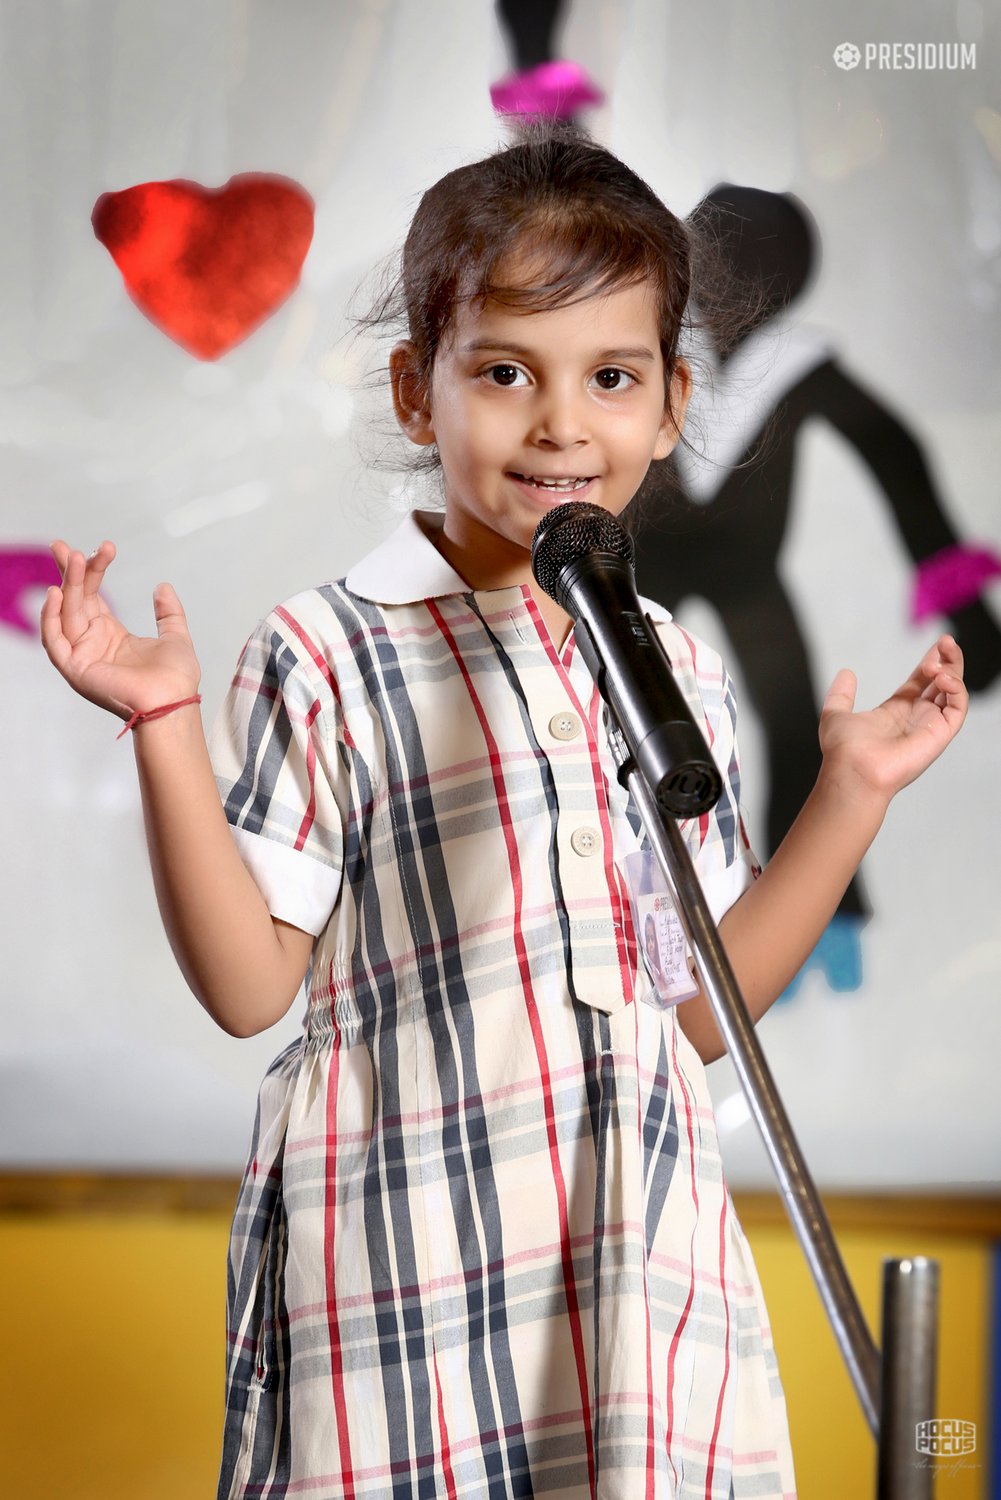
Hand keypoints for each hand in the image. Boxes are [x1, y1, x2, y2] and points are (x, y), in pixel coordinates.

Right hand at [40, 540, 200, 721]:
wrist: (175, 702)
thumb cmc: (176, 679)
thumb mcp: (175, 636)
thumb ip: (168, 612)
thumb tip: (161, 586)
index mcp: (110, 635)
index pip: (91, 596)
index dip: (89, 571)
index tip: (97, 548)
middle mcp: (92, 643)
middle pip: (74, 600)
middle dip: (69, 571)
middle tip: (63, 545)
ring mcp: (82, 656)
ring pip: (66, 613)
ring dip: (66, 585)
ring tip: (73, 559)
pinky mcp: (76, 669)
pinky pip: (54, 641)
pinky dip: (51, 618)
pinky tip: (56, 593)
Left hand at [818, 634, 967, 802]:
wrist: (852, 771)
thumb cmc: (843, 751)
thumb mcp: (835, 714)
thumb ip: (841, 694)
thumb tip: (845, 673)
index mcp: (895, 711)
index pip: (921, 681)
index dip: (930, 661)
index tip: (938, 644)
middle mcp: (915, 717)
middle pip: (941, 683)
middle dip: (948, 660)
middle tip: (946, 642)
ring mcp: (929, 726)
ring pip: (954, 693)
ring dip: (953, 670)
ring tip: (940, 660)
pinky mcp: (939, 734)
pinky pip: (958, 708)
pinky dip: (956, 689)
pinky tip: (942, 677)